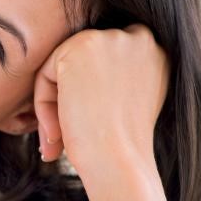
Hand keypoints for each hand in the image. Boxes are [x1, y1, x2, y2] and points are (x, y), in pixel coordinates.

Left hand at [33, 24, 168, 175]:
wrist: (119, 161)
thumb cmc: (122, 146)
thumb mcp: (128, 104)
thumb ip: (111, 81)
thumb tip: (81, 78)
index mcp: (156, 55)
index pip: (106, 62)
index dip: (90, 92)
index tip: (86, 126)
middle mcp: (139, 39)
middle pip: (83, 64)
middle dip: (70, 98)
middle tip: (63, 138)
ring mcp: (111, 38)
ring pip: (63, 68)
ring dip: (55, 104)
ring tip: (59, 139)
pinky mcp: (81, 45)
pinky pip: (46, 73)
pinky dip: (44, 105)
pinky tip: (58, 132)